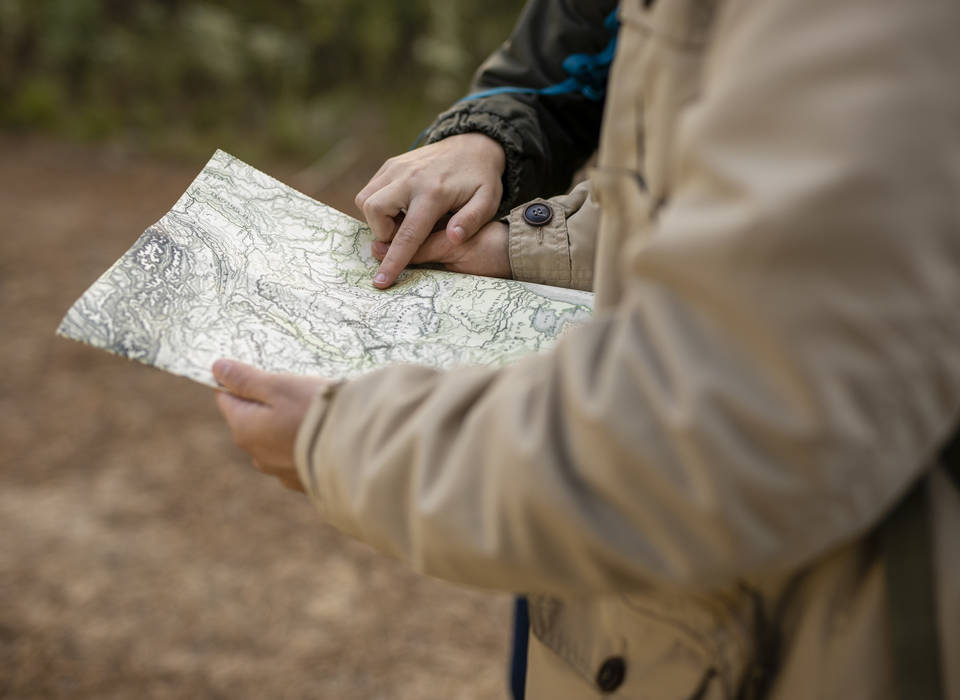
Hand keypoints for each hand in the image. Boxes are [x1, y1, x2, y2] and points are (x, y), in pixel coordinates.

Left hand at [212, 359, 329, 491]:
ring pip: (274, 440)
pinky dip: (303, 445)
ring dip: (285, 426)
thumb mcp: (279, 386)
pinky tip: (323, 435)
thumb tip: (217, 368)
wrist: (357, 451)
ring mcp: (280, 472)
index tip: (261, 370)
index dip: (239, 381)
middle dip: (266, 404)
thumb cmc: (315, 412)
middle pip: (251, 420)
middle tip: (294, 388)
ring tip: (314, 412)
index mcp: (244, 429)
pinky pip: (296, 457)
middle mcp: (256, 454)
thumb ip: (246, 378)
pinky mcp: (303, 482)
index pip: (227, 399)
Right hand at [355, 132, 504, 288]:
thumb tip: (453, 239)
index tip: (381, 281)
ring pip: (365, 199)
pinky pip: (370, 189)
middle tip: (403, 235)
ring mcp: (397, 168)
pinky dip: (378, 205)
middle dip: (381, 232)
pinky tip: (400, 209)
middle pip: (374, 211)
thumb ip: (472, 221)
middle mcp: (410, 178)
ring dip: (377, 219)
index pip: (407, 235)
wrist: (473, 144)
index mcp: (433, 193)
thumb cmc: (482, 179)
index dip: (393, 261)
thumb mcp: (488, 201)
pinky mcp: (391, 164)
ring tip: (402, 222)